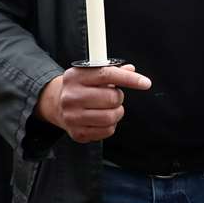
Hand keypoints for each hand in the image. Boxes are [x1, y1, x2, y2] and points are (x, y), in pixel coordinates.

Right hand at [35, 64, 151, 142]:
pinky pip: (107, 131)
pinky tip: (102, 119)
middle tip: (112, 97)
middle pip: (112, 98)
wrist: (57, 104)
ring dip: (117, 113)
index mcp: (76, 76)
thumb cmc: (82, 87)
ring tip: (109, 109)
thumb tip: (131, 69)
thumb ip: (113, 71)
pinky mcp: (76, 132)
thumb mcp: (92, 74)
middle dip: (118, 98)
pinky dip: (111, 126)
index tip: (146, 83)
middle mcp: (71, 95)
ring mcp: (72, 116)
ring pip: (111, 117)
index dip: (130, 79)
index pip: (107, 75)